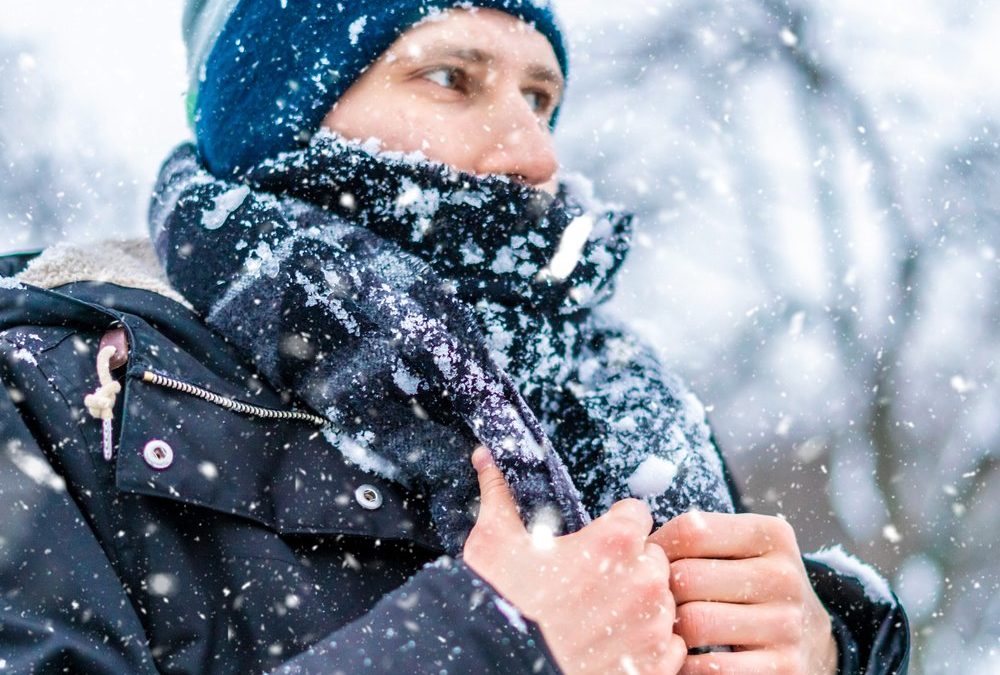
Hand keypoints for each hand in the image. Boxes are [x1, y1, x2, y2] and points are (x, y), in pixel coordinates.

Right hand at [463, 447, 686, 674]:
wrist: (500, 670)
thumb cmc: (501, 607)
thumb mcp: (493, 542)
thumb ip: (499, 493)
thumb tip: (485, 456)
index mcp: (614, 542)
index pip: (637, 514)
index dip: (615, 526)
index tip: (596, 542)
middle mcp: (645, 581)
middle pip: (652, 558)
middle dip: (629, 567)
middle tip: (592, 585)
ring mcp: (655, 628)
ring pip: (663, 603)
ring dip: (640, 607)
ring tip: (599, 620)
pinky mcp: (657, 668)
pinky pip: (670, 648)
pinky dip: (648, 648)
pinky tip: (613, 647)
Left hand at [649, 512, 837, 674]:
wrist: (809, 638)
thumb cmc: (751, 586)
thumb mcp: (740, 549)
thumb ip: (697, 537)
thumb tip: (632, 538)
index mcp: (771, 535)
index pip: (692, 530)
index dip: (656, 546)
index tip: (646, 561)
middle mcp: (784, 577)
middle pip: (687, 577)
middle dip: (659, 591)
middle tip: (649, 600)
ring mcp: (787, 625)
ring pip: (695, 622)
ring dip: (669, 630)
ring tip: (663, 627)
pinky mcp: (784, 667)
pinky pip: (712, 668)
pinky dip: (686, 665)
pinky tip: (683, 658)